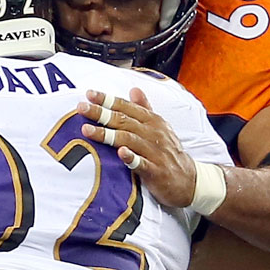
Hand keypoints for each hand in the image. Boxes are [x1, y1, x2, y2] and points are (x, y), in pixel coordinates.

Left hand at [79, 87, 200, 207]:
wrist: (189, 180)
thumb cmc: (168, 151)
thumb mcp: (159, 127)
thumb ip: (145, 108)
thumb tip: (133, 89)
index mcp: (152, 121)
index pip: (127, 107)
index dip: (108, 100)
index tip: (89, 94)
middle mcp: (153, 133)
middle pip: (123, 120)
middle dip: (101, 113)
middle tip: (81, 107)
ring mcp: (154, 152)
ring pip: (128, 139)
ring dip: (108, 134)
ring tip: (87, 130)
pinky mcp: (156, 171)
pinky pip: (142, 163)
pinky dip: (131, 157)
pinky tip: (119, 153)